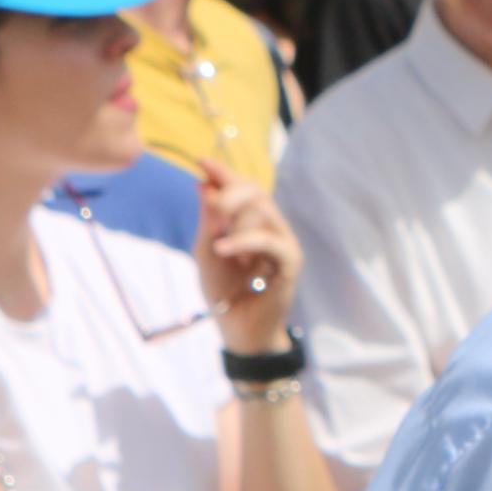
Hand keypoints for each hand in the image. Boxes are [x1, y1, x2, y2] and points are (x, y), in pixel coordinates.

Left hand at [194, 168, 302, 347]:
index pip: (242, 188)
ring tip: (218, 242)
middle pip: (257, 192)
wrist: (238, 329)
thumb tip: (202, 184)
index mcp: (250, 223)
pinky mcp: (290, 263)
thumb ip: (207, 221)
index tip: (201, 161)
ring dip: (236, 222)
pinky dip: (246, 242)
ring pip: (264, 213)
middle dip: (231, 191)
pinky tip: (224, 249)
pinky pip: (272, 242)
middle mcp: (270, 228)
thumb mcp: (206, 252)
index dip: (224, 173)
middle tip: (211, 204)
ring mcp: (283, 244)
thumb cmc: (223, 291)